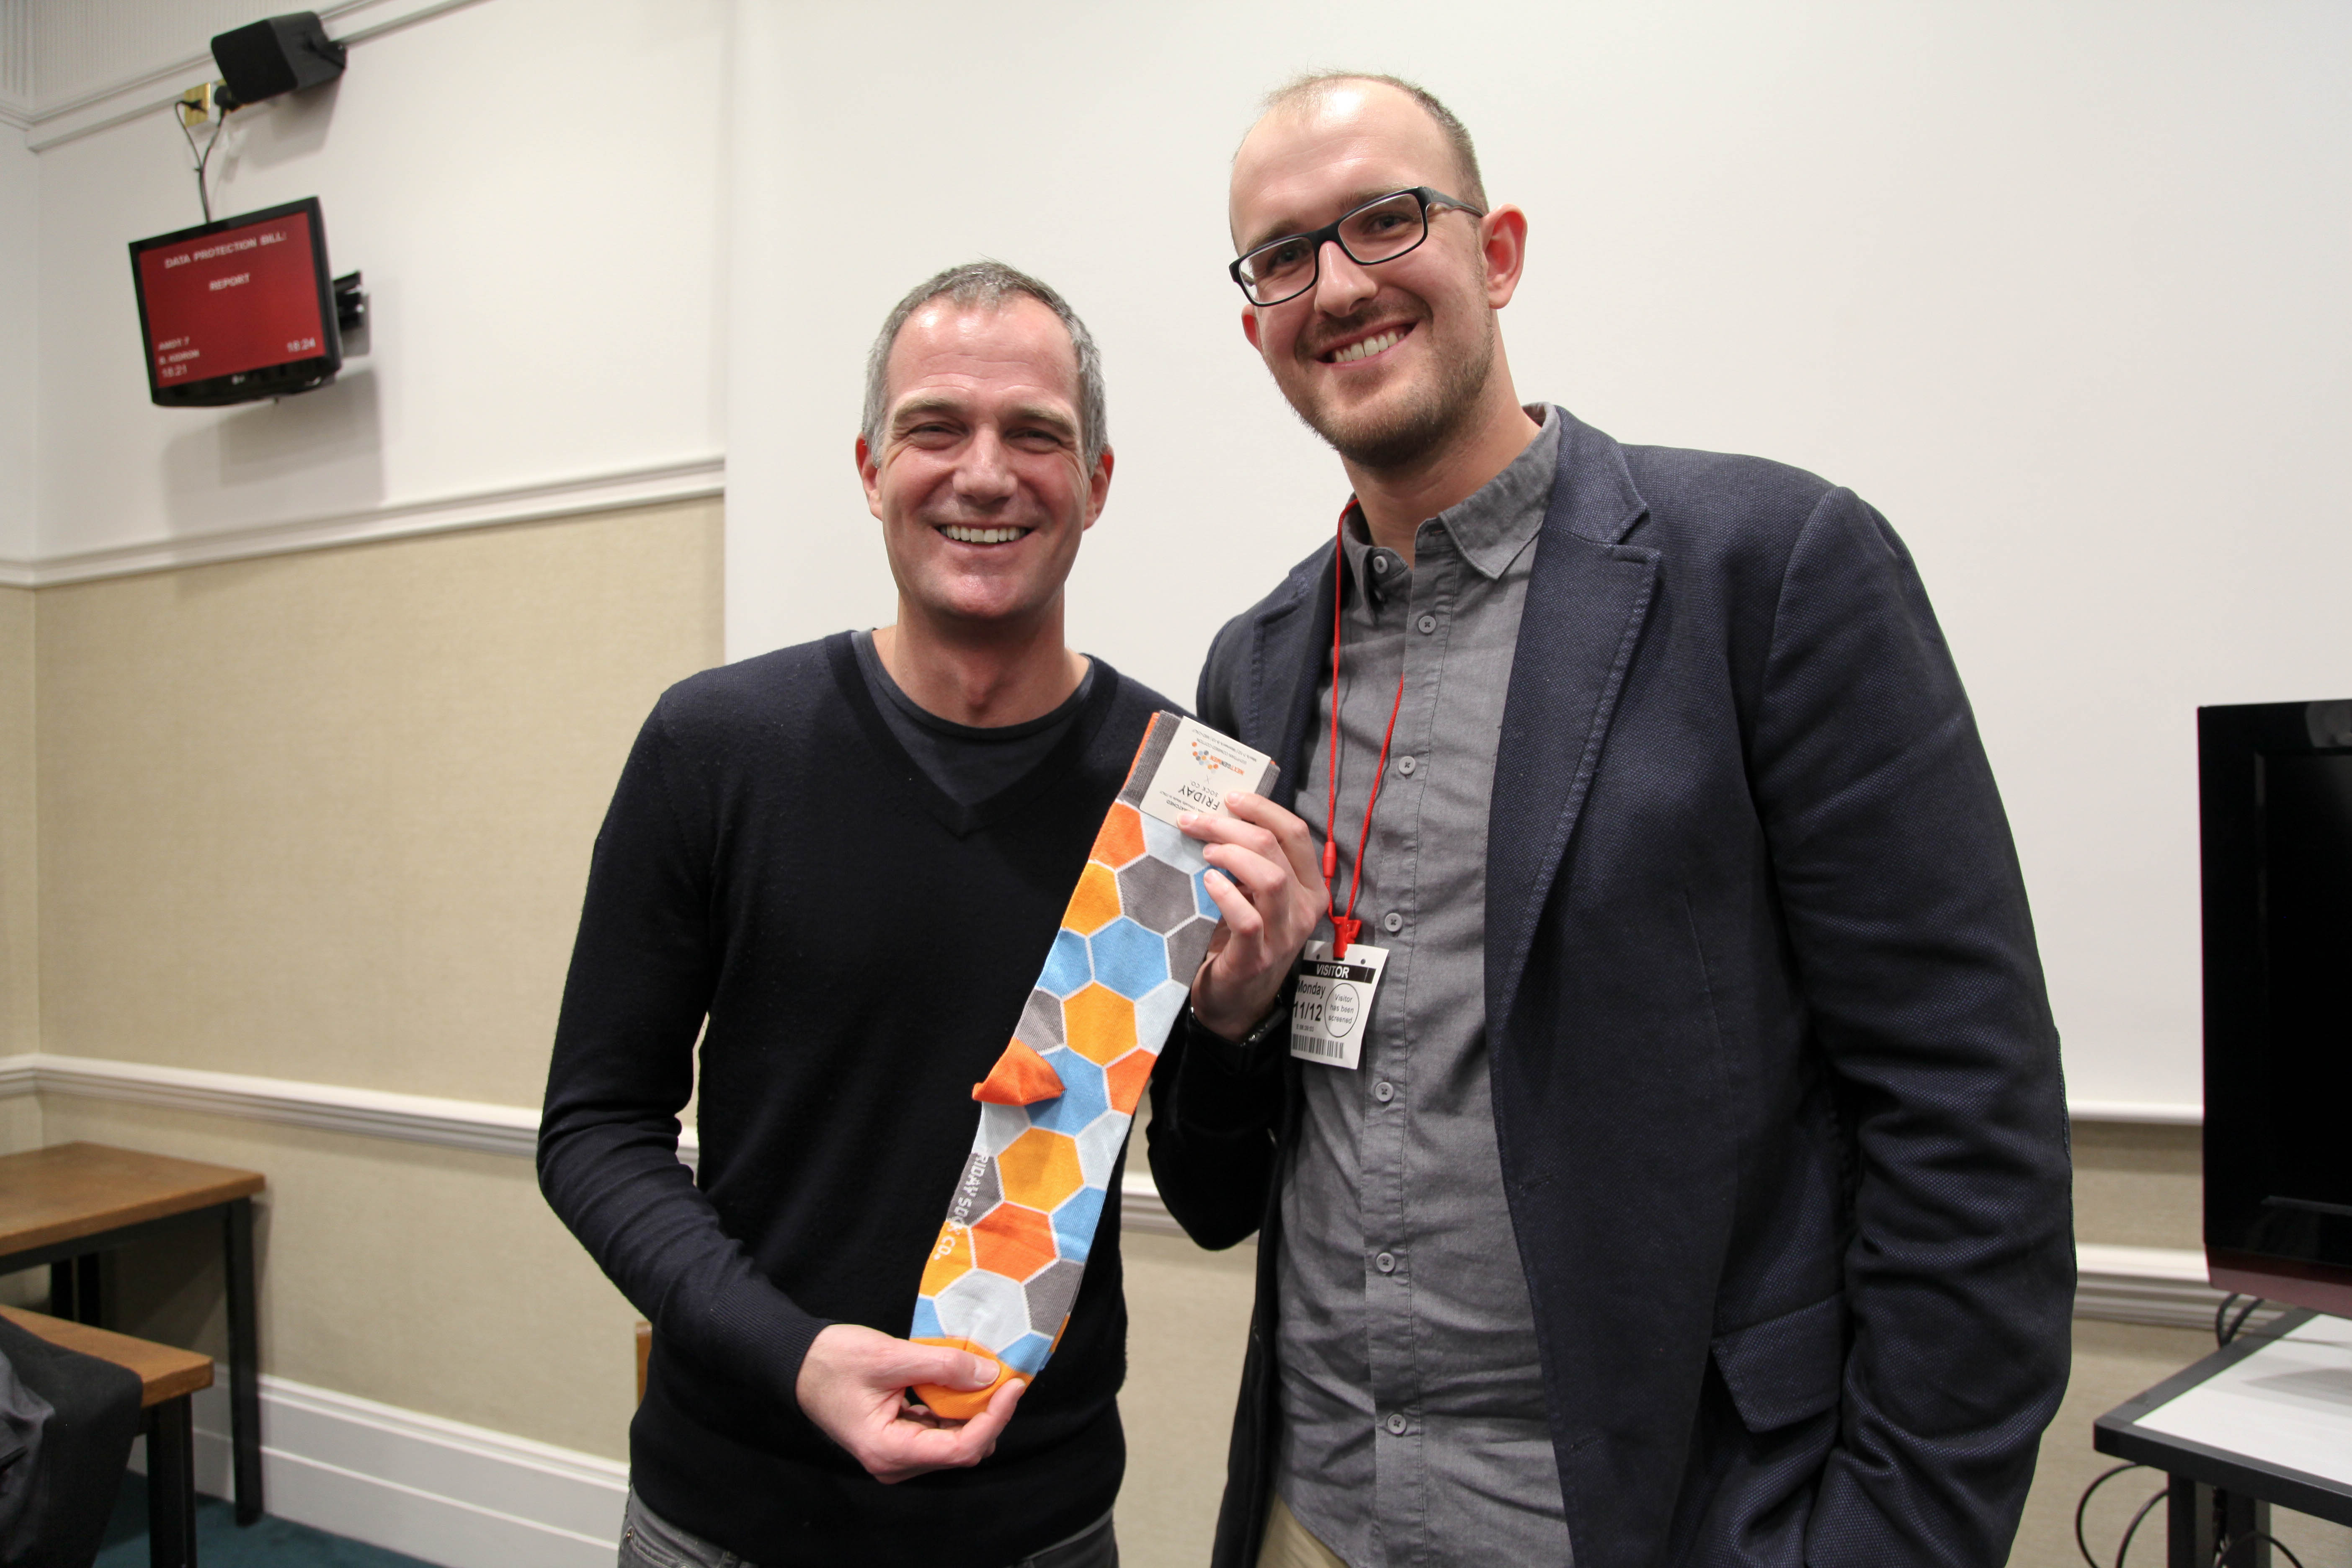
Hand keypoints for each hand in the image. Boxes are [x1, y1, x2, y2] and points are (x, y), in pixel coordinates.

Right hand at [794, 1323, 1024, 1483]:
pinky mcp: (898, 1439)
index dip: (994, 1418)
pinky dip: (955, 1408)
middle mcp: (894, 1463)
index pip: (960, 1448)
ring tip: (985, 1376)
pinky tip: (961, 1382)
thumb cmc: (833, 1361)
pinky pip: (938, 1430)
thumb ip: (941, 1366)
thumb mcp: (890, 1356)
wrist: (798, 1363)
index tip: (1013, 1386)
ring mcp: (896, 1454)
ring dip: (973, 1412)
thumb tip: (988, 1376)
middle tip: (1004, 1377)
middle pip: (961, 1449)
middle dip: (987, 1415)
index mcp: (889, 1451)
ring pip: (953, 1441)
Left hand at [1182, 790, 1323, 1040]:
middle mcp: (1305, 909)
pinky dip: (1225, 893)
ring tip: (1206, 853)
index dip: (1262, 808)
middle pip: (1277, 848)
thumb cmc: (1243, 938)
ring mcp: (1284, 935)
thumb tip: (1221, 814)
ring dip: (1232, 854)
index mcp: (1310, 887)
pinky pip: (1248, 918)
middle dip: (1233, 825)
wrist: (1237, 1001)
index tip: (1230, 797)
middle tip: (1197, 821)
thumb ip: (1252, 862)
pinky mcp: (1257, 958)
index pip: (1296, 833)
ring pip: (1270, 878)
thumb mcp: (1257, 896)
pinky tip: (1208, 882)